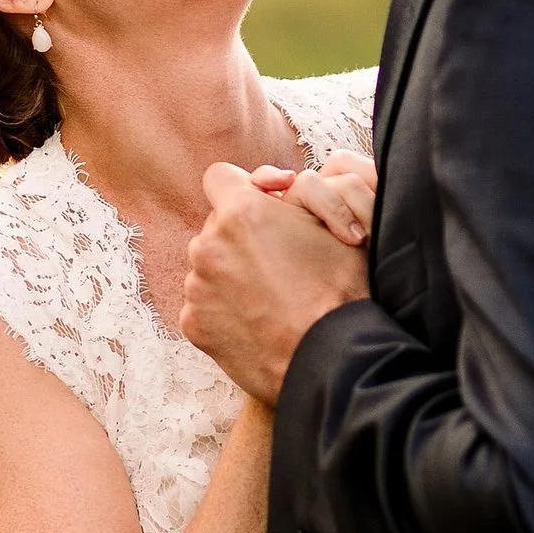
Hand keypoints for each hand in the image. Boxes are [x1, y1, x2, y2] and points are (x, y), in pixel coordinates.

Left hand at [183, 162, 370, 403]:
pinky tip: (257, 322)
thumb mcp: (328, 224)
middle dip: (240, 236)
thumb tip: (272, 192)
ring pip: (209, 266)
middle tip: (276, 259)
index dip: (242, 188)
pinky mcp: (192, 322)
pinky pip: (203, 304)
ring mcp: (197, 286)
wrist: (332, 355)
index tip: (261, 206)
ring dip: (231, 273)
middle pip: (216, 226)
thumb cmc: (341, 289)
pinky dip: (224, 310)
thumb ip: (289, 199)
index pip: (220, 177)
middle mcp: (208, 244)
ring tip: (270, 297)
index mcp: (241, 212)